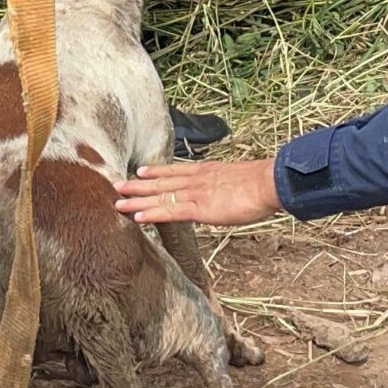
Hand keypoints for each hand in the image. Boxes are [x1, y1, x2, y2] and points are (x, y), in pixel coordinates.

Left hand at [115, 159, 281, 225]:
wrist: (270, 183)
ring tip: (118, 201)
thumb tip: (228, 192)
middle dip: (138, 184)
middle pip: (161, 182)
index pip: (176, 170)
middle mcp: (197, 179)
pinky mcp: (200, 208)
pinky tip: (137, 217)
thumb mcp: (240, 180)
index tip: (140, 170)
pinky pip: (171, 212)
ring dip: (137, 199)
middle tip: (117, 185)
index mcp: (207, 171)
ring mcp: (196, 193)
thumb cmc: (263, 183)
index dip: (156, 171)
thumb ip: (228, 186)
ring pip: (160, 196)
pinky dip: (152, 214)